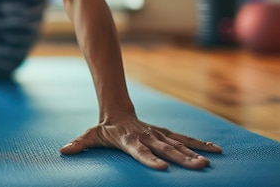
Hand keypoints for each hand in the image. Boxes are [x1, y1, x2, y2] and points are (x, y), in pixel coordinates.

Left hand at [60, 116, 222, 169]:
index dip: (150, 159)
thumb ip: (79, 144)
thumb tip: (63, 150)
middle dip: (181, 158)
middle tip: (198, 167)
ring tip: (209, 162)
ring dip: (193, 153)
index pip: (139, 151)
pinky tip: (216, 150)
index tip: (162, 168)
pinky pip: (184, 139)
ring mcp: (157, 134)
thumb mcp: (90, 136)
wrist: (117, 111)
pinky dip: (200, 144)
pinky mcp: (165, 134)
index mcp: (128, 140)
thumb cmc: (104, 129)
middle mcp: (146, 136)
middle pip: (164, 149)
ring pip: (177, 144)